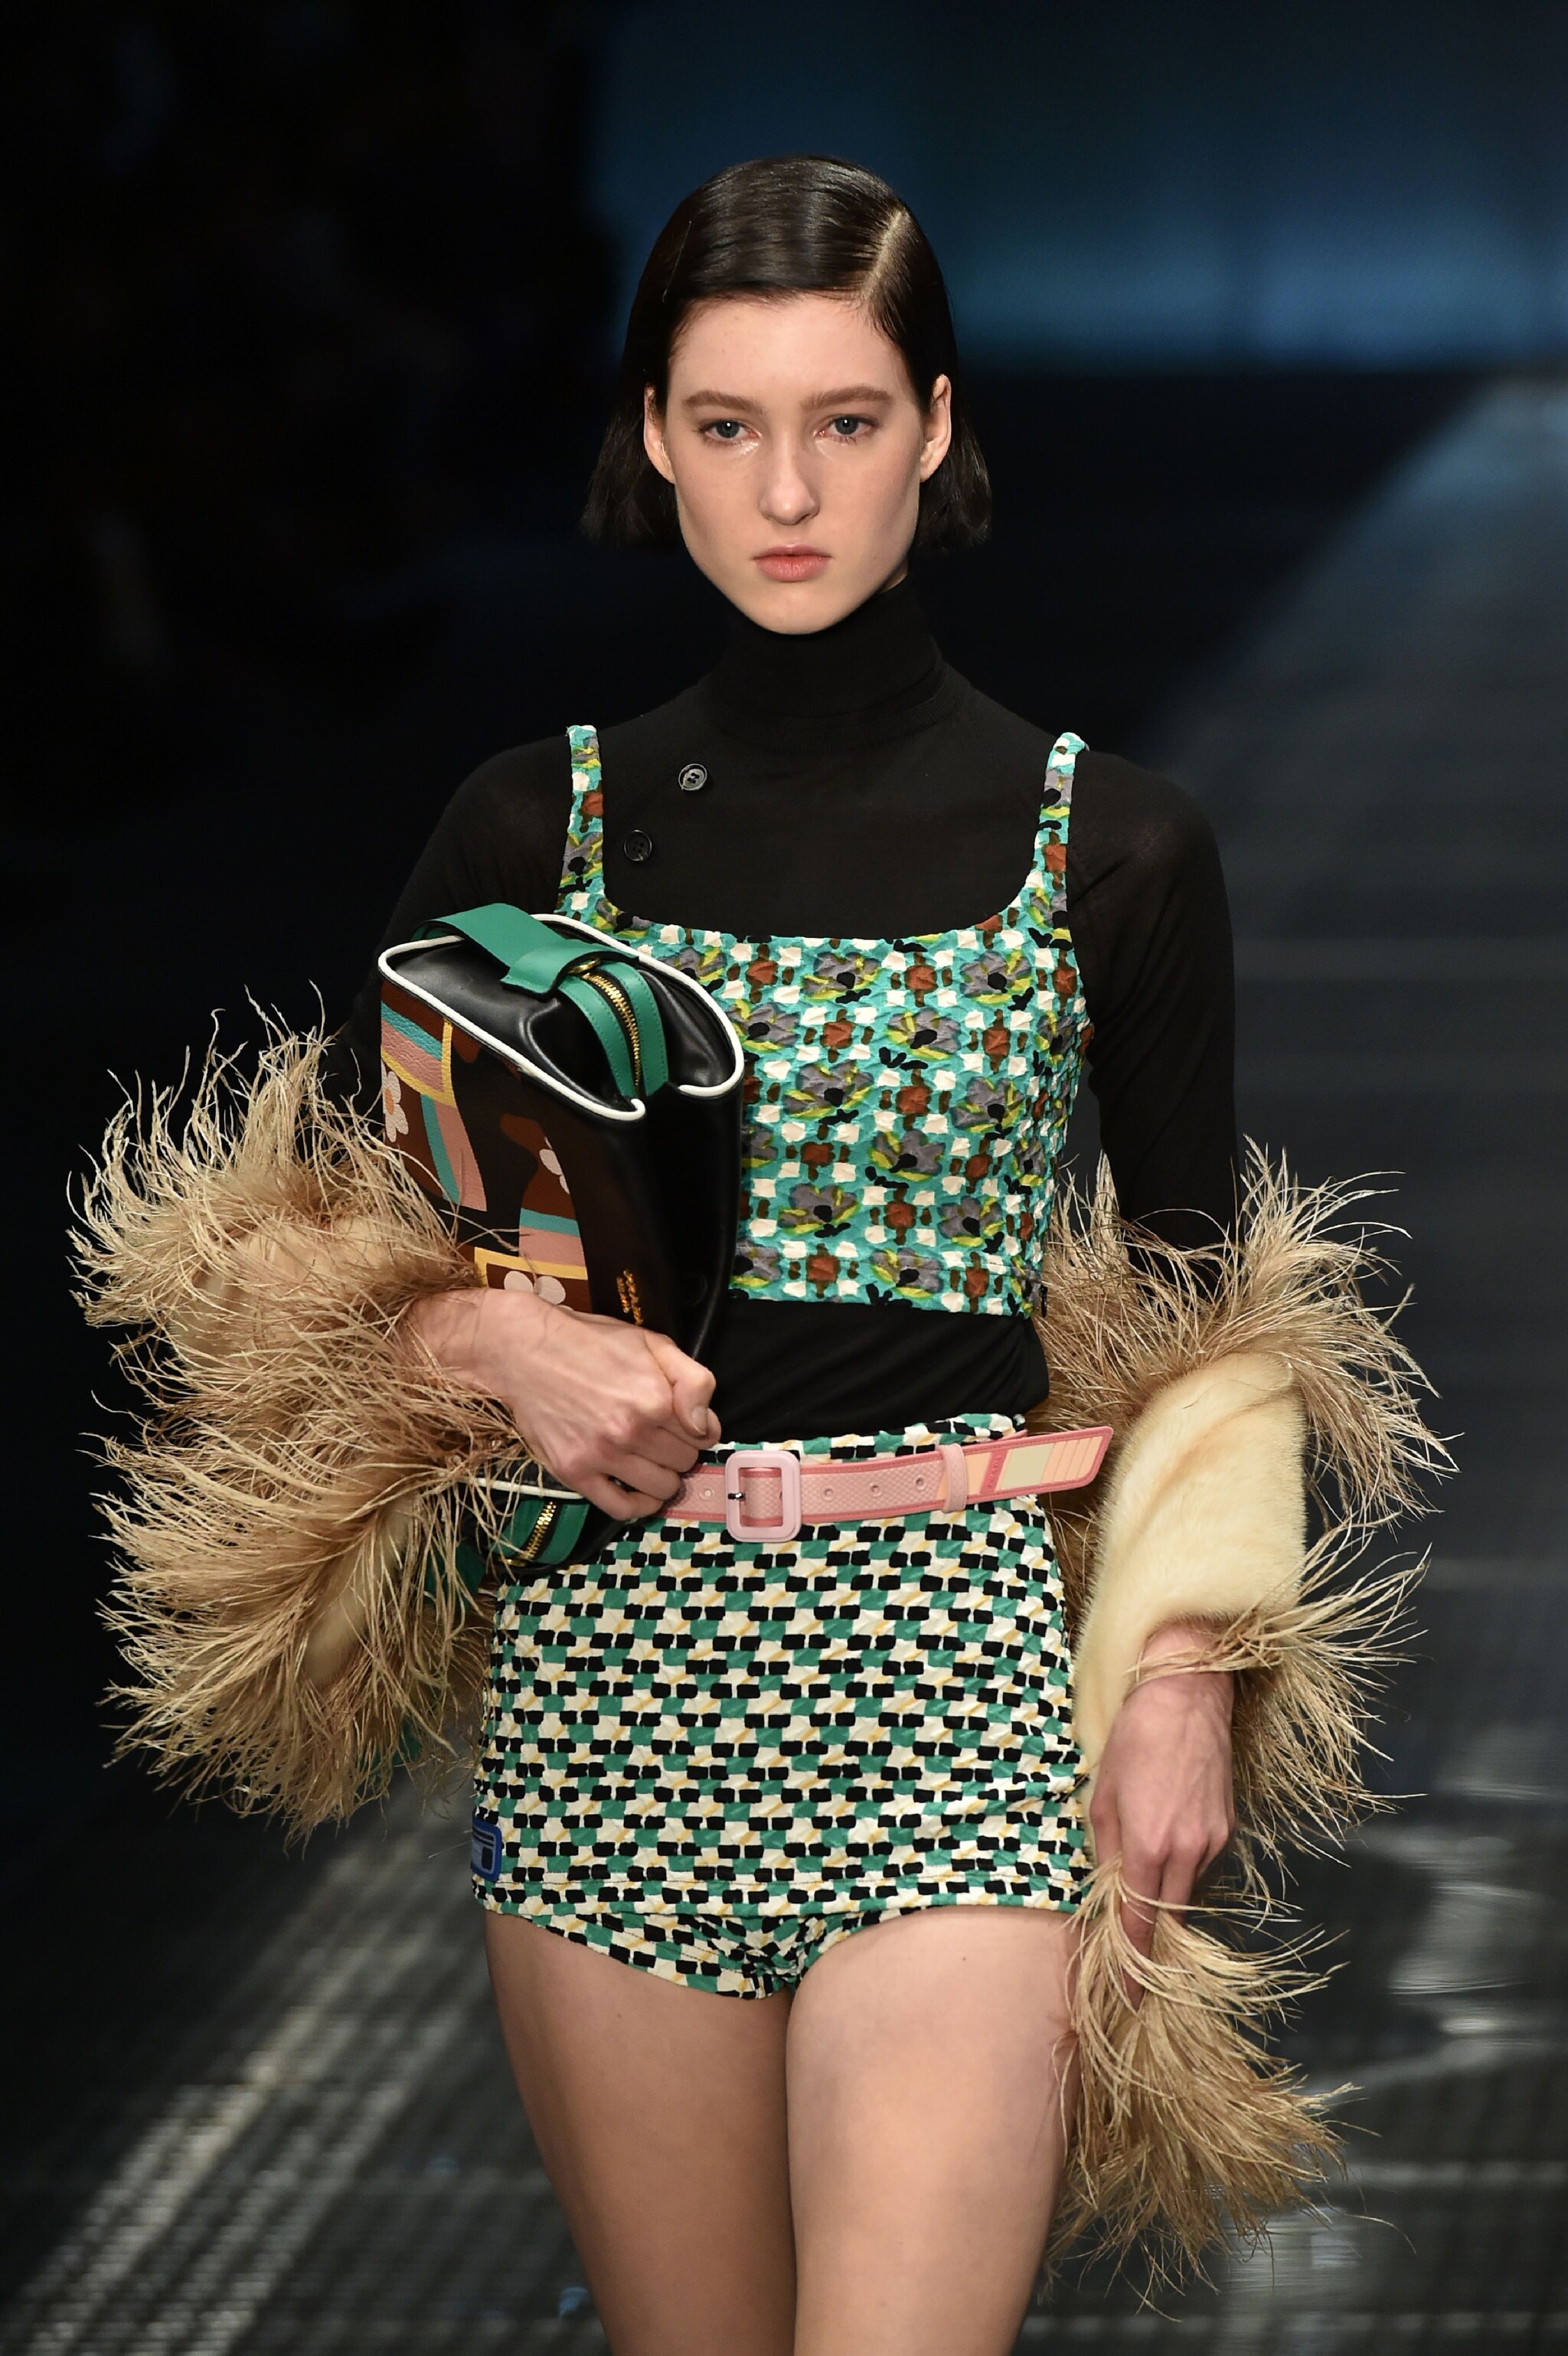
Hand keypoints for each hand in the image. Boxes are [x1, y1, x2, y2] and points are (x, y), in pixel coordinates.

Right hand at [410, 1287, 718, 1519]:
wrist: (525, 1351)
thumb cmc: (591, 1344)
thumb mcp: (652, 1342)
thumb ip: (694, 1380)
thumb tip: (707, 1426)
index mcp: (656, 1399)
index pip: (704, 1436)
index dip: (697, 1428)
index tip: (682, 1423)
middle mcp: (631, 1431)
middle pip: (684, 1463)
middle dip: (679, 1451)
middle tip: (661, 1437)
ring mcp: (601, 1455)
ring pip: (661, 1489)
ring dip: (663, 1477)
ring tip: (649, 1460)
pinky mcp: (575, 1472)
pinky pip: (622, 1509)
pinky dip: (638, 1506)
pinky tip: (639, 1491)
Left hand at [1087, 1618, 1235, 1975]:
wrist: (1187, 1693)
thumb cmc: (1132, 1738)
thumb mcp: (1102, 1796)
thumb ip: (1104, 1853)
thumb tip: (1104, 1896)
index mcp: (1150, 1846)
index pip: (1142, 1925)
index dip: (1133, 1966)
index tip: (1128, 2000)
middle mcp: (1188, 1850)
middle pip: (1170, 1919)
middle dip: (1152, 1946)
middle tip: (1132, 1967)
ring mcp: (1214, 1839)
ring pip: (1186, 1891)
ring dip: (1164, 1898)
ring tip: (1138, 1887)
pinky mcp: (1228, 1825)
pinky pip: (1200, 1864)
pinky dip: (1180, 1868)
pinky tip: (1162, 1844)